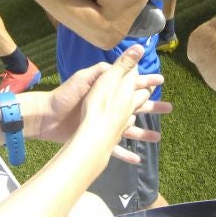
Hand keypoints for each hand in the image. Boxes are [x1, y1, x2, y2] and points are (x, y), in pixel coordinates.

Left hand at [36, 45, 169, 159]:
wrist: (46, 117)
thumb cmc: (64, 96)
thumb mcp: (85, 78)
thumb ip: (104, 70)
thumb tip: (125, 57)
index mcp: (107, 91)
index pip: (131, 85)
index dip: (146, 82)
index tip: (161, 80)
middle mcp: (107, 107)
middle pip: (135, 107)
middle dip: (152, 106)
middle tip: (169, 108)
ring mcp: (103, 124)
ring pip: (129, 129)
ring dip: (144, 133)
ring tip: (158, 138)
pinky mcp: (96, 138)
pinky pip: (115, 148)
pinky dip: (126, 153)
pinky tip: (138, 159)